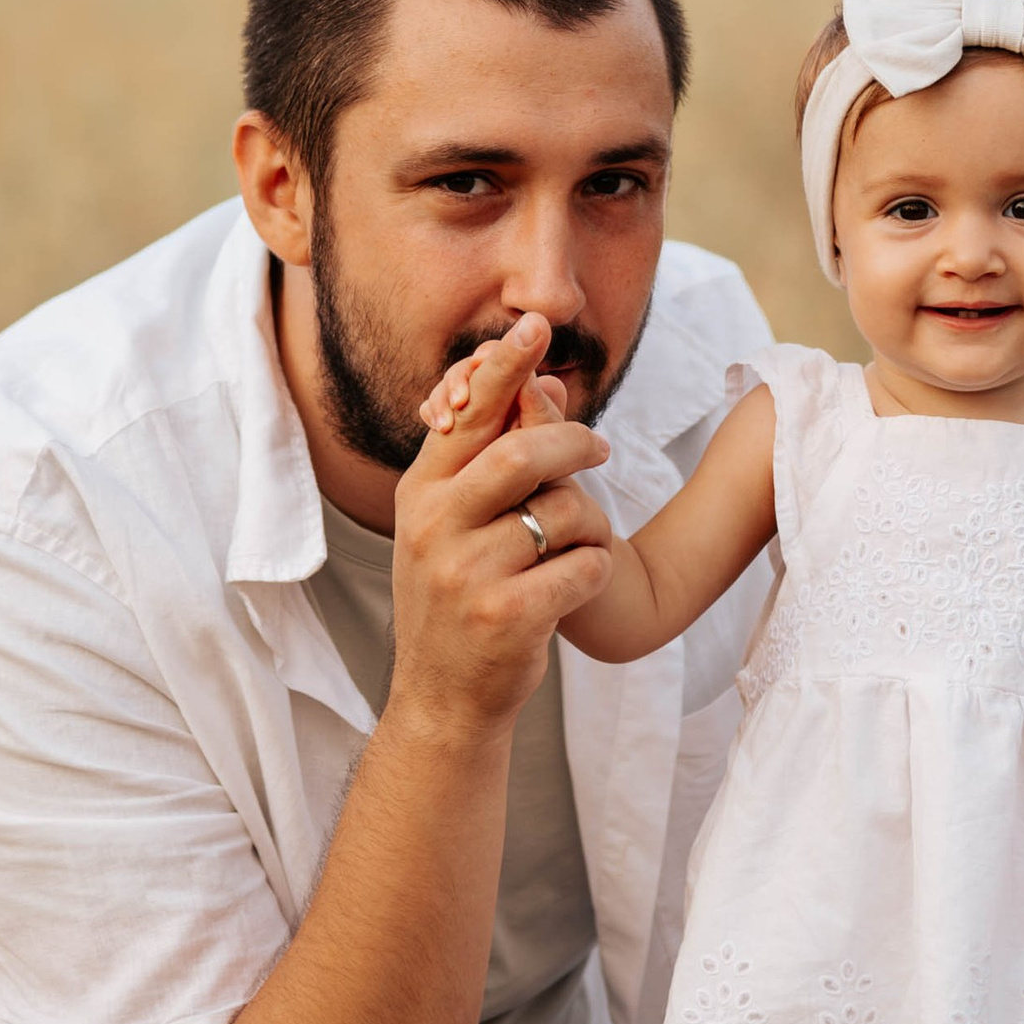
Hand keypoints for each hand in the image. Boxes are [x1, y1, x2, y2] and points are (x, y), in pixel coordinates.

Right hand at [390, 313, 614, 734]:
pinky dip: (593, 571)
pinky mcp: (506, 617)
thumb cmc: (457, 599)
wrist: (442, 698)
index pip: (465, 415)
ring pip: (563, 512)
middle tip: (603, 450)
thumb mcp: (450, 526)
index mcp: (420, 494)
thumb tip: (545, 384)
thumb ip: (485, 460)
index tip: (534, 325)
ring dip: (588, 525)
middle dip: (574, 442)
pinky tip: (574, 587)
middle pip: (521, 453)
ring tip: (574, 549)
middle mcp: (434, 527)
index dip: (503, 368)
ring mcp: (466, 574)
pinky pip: (583, 568)